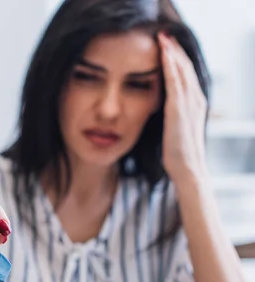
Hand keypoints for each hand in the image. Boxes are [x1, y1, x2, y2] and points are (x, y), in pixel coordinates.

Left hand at [158, 33, 207, 181]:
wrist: (188, 168)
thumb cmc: (179, 153)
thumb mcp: (176, 128)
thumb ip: (173, 116)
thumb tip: (164, 111)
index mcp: (195, 104)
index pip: (186, 76)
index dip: (177, 60)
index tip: (167, 47)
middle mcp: (195, 100)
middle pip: (186, 68)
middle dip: (175, 51)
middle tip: (164, 37)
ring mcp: (189, 104)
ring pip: (182, 72)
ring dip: (172, 54)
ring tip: (163, 39)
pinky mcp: (179, 110)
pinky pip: (175, 83)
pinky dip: (171, 67)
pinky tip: (164, 56)